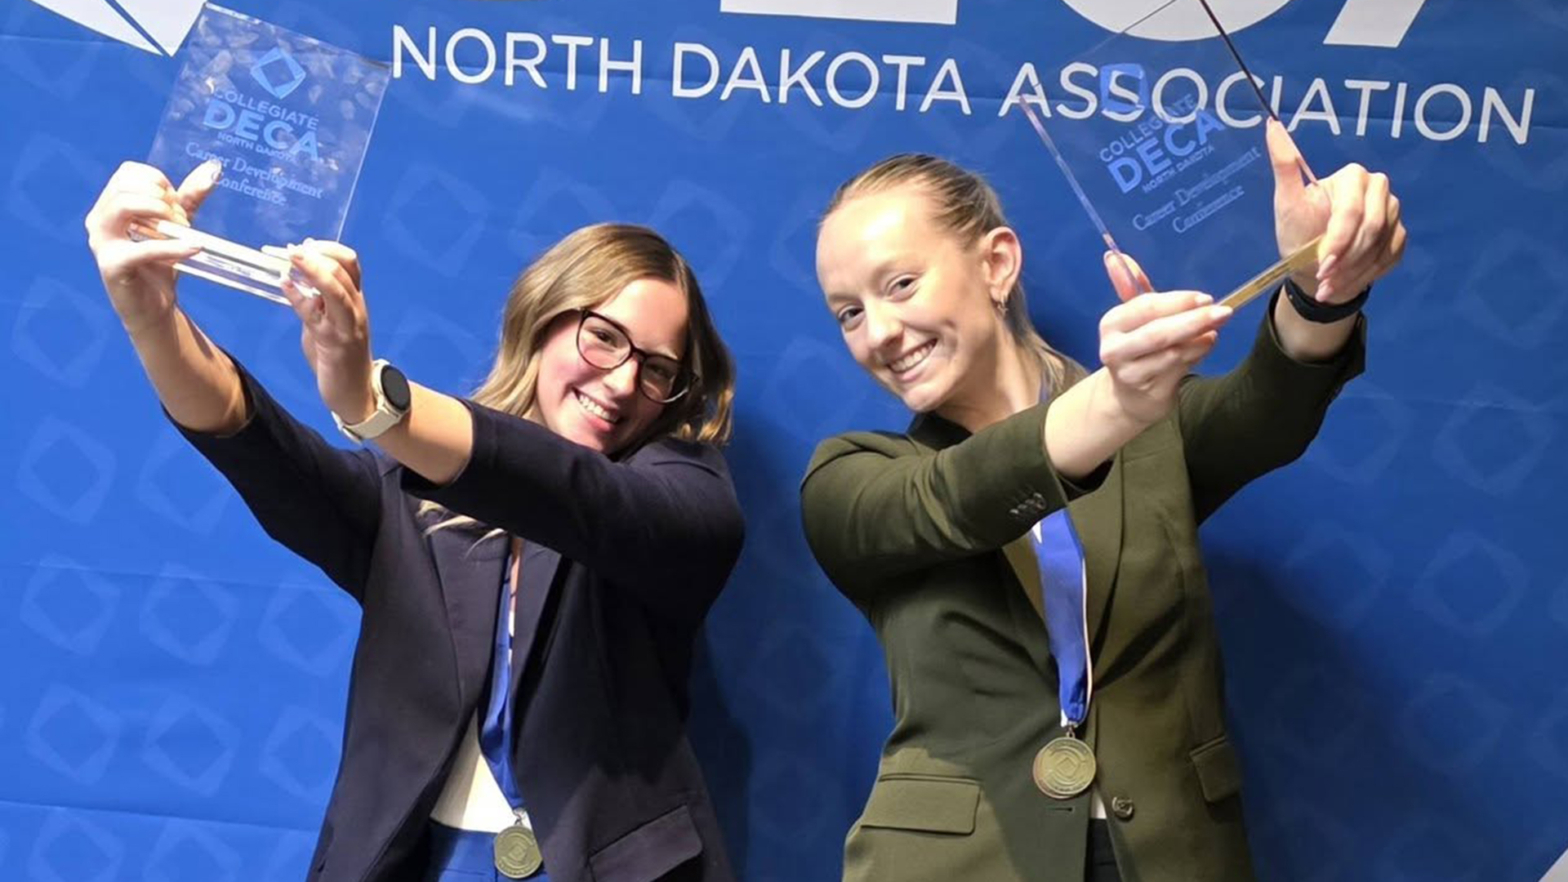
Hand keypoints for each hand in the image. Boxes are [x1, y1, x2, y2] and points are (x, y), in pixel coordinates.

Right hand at [84, 160, 220, 334]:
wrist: (154, 307)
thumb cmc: (162, 262)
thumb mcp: (177, 225)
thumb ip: (190, 198)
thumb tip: (213, 168)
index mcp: (110, 205)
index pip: (129, 173)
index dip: (158, 182)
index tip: (177, 203)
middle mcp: (99, 219)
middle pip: (126, 186)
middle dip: (162, 198)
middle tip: (182, 220)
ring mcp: (102, 242)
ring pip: (125, 206)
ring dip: (162, 214)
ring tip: (184, 231)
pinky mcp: (113, 266)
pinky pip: (143, 248)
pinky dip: (173, 246)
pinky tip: (195, 246)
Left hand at [280, 240, 374, 423]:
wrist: (356, 395)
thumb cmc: (340, 359)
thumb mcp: (329, 325)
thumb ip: (317, 303)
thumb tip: (298, 277)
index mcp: (356, 301)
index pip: (351, 264)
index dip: (329, 248)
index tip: (307, 244)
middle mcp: (356, 309)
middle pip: (344, 270)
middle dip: (317, 254)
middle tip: (291, 250)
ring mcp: (347, 325)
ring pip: (336, 288)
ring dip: (312, 269)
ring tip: (291, 257)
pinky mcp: (333, 342)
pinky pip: (314, 314)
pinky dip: (298, 296)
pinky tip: (284, 285)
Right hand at [1099, 252, 1231, 425]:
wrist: (1129, 396)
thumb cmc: (1136, 348)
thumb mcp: (1132, 317)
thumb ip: (1130, 286)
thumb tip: (1115, 255)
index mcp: (1111, 324)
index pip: (1145, 307)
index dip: (1177, 301)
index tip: (1205, 298)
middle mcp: (1116, 349)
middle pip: (1159, 333)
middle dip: (1194, 321)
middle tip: (1223, 312)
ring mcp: (1132, 374)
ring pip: (1173, 353)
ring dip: (1200, 339)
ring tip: (1214, 330)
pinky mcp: (1150, 392)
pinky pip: (1181, 369)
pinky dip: (1198, 355)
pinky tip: (1206, 345)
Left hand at [1268, 119, 1406, 303]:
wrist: (1312, 267)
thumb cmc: (1298, 232)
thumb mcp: (1287, 201)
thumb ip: (1283, 164)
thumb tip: (1270, 124)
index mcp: (1353, 177)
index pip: (1352, 212)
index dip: (1338, 242)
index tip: (1320, 266)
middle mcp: (1379, 188)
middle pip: (1372, 229)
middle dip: (1346, 260)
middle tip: (1324, 280)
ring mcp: (1393, 211)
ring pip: (1382, 246)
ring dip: (1355, 272)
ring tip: (1330, 287)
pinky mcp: (1399, 234)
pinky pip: (1392, 257)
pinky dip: (1368, 275)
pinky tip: (1347, 283)